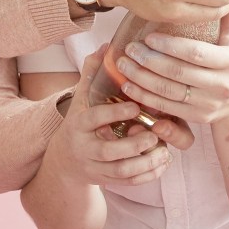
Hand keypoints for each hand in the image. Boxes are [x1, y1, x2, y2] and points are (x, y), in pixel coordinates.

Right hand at [48, 50, 179, 186]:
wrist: (64, 161)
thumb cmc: (79, 122)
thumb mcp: (81, 98)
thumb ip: (92, 72)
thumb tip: (106, 45)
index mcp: (78, 125)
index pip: (93, 119)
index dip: (114, 113)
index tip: (136, 106)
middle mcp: (84, 148)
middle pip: (109, 152)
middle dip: (135, 144)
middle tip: (155, 133)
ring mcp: (95, 168)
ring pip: (121, 171)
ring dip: (145, 162)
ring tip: (163, 149)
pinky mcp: (106, 181)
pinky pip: (129, 183)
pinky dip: (148, 175)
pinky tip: (163, 161)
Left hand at [115, 2, 228, 123]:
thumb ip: (228, 14)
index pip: (195, 53)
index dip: (170, 45)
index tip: (148, 37)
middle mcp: (222, 85)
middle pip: (178, 72)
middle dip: (149, 60)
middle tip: (129, 48)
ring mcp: (209, 104)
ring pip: (168, 91)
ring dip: (141, 78)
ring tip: (123, 64)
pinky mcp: (197, 117)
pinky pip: (165, 107)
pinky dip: (144, 96)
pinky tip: (128, 85)